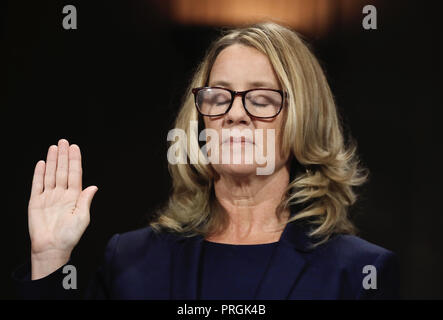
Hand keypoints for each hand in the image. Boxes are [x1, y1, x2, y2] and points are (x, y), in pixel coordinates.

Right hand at [28, 139, 97, 278]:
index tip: (75, 148)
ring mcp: (49, 197)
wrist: (51, 247)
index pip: (75, 174)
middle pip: (62, 171)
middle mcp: (62, 194)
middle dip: (63, 156)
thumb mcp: (82, 218)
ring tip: (54, 148)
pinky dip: (39, 174)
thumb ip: (85, 200)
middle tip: (64, 142)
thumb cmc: (69, 236)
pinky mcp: (36, 202)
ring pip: (50, 174)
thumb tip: (94, 187)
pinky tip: (41, 163)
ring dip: (52, 161)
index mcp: (74, 197)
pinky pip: (37, 185)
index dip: (74, 161)